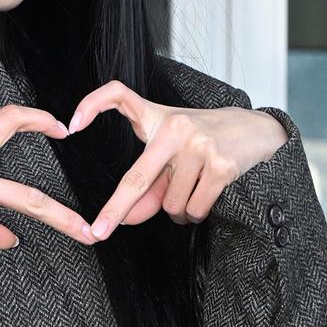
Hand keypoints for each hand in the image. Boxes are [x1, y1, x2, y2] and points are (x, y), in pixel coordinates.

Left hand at [66, 81, 288, 238]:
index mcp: (156, 117)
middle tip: (98, 231)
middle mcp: (174, 126)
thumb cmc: (202, 141)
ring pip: (170, 203)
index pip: (118, 95)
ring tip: (192, 190)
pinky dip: (195, 214)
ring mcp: (198, 145)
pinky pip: (194, 208)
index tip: (71, 126)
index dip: (92, 104)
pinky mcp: (221, 165)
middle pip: (137, 178)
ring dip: (178, 210)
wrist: (256, 131)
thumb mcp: (171, 154)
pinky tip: (205, 196)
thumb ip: (148, 186)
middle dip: (116, 209)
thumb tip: (125, 219)